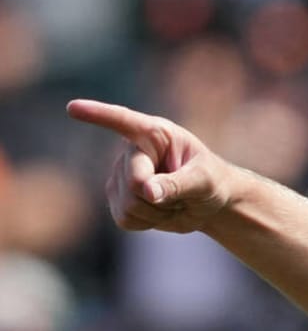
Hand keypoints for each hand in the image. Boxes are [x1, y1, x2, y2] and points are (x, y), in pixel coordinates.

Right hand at [67, 100, 237, 233]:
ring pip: (128, 205)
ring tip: (173, 201)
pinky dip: (149, 222)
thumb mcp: (204, 180)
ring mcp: (120, 176)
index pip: (123, 121)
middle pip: (134, 182)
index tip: (73, 108)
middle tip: (185, 194)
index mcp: (155, 134)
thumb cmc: (210, 180)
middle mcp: (132, 152)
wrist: (206, 203)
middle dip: (161, 197)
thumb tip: (146, 191)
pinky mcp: (117, 200)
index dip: (98, 115)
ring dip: (158, 212)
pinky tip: (160, 211)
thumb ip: (178, 183)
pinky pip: (125, 219)